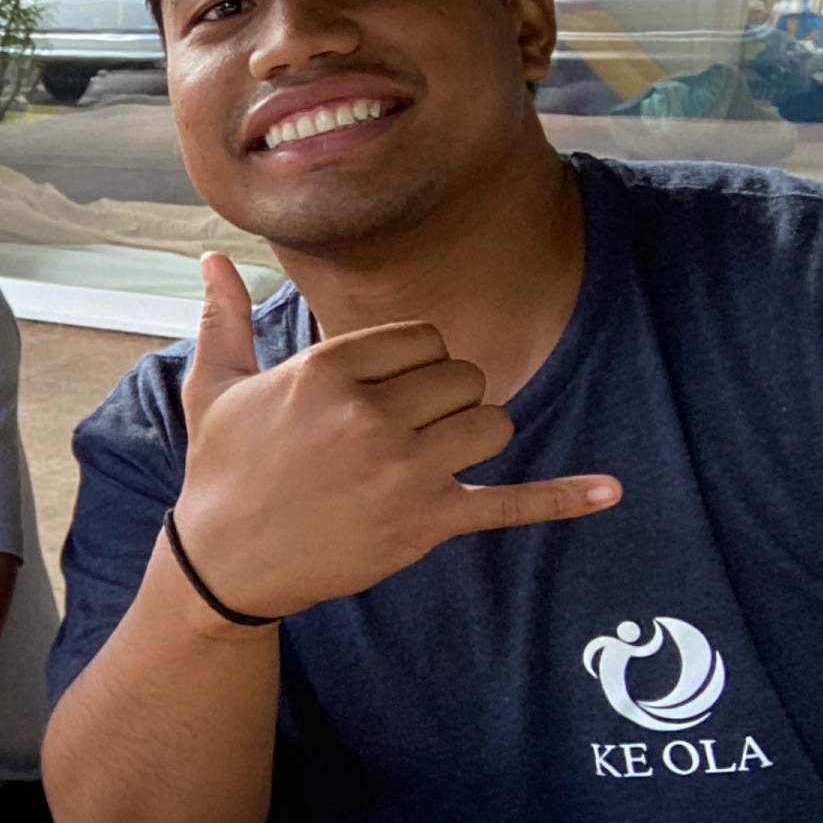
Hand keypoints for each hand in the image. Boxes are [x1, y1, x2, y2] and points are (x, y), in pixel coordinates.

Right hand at [169, 252, 620, 620]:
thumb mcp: (214, 388)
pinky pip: (509, 502)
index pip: (423, 338)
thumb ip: (224, 317)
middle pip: (464, 376)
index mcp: (327, 369)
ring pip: (492, 423)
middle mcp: (370, 413)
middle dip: (446, 399)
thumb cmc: (220, 471)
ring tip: (436, 456)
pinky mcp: (425, 522)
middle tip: (405, 430)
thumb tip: (210, 256)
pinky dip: (563, 498)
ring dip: (475, 435)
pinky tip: (611, 492)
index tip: (387, 392)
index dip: (413, 364)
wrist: (222, 565)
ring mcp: (403, 470)